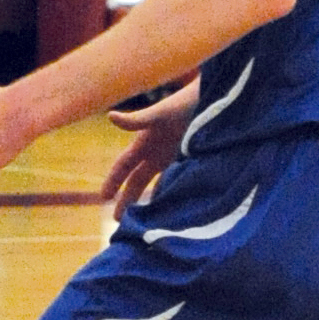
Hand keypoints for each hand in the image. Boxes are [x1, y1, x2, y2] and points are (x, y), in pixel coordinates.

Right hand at [102, 80, 198, 216]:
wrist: (216, 99)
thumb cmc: (186, 102)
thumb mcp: (161, 112)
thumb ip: (138, 118)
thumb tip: (110, 116)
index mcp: (145, 142)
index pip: (123, 166)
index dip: (112, 181)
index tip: (102, 197)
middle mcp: (156, 151)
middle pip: (136, 180)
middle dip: (126, 198)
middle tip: (117, 221)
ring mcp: (173, 156)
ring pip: (155, 183)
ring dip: (147, 199)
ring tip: (143, 220)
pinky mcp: (190, 159)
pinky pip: (176, 181)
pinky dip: (171, 194)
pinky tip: (173, 208)